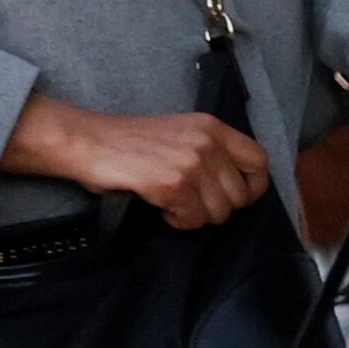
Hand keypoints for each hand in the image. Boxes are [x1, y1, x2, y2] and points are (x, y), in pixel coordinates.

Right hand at [2, 93, 271, 228]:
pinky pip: (193, 220)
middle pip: (240, 196)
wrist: (88, 141)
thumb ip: (209, 151)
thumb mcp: (180, 133)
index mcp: (212, 127)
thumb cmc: (128, 142)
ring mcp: (191, 163)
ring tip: (172, 202)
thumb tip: (235, 187)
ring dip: (196, 216)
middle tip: (190, 202)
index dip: (254, 187)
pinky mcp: (173, 184)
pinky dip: (177, 220)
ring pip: (219, 212)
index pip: (260, 161)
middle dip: (217, 208)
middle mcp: (207, 142)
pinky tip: (160, 206)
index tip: (235, 197)